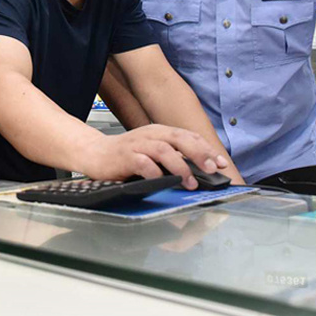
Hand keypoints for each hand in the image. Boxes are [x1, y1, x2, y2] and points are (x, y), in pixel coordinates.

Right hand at [84, 125, 240, 188]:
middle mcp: (151, 135)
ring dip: (180, 167)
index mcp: (161, 132)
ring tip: (190, 182)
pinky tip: (162, 182)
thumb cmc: (126, 155)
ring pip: (165, 150)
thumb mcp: (153, 151)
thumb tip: (199, 169)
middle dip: (200, 154)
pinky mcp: (125, 157)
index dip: (207, 150)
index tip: (221, 164)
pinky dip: (155, 173)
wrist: (95, 153)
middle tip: (212, 169)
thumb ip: (173, 156)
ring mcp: (138, 145)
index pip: (189, 137)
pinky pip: (143, 163)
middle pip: (181, 139)